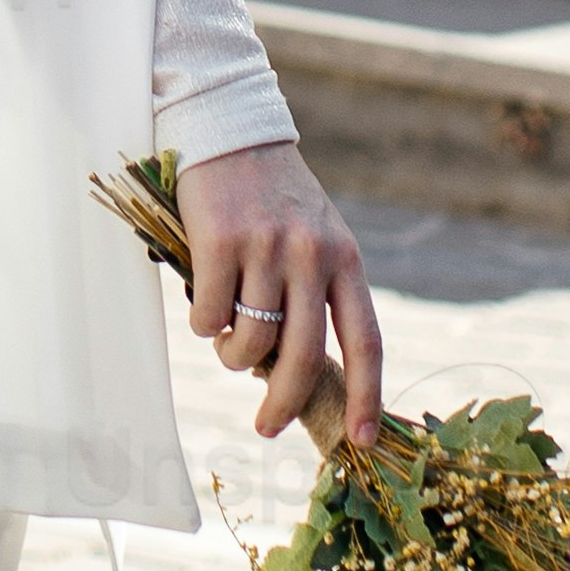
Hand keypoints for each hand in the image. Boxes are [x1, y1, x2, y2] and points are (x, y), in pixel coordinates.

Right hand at [177, 142, 381, 451]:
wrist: (230, 130)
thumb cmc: (272, 197)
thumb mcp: (314, 237)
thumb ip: (316, 294)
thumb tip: (297, 375)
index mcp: (345, 259)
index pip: (366, 341)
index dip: (366, 396)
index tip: (360, 439)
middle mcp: (312, 255)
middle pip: (304, 358)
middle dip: (284, 406)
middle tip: (266, 428)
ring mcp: (266, 249)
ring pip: (250, 343)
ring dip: (232, 356)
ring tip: (224, 338)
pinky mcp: (220, 242)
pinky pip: (209, 317)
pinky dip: (202, 324)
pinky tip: (203, 303)